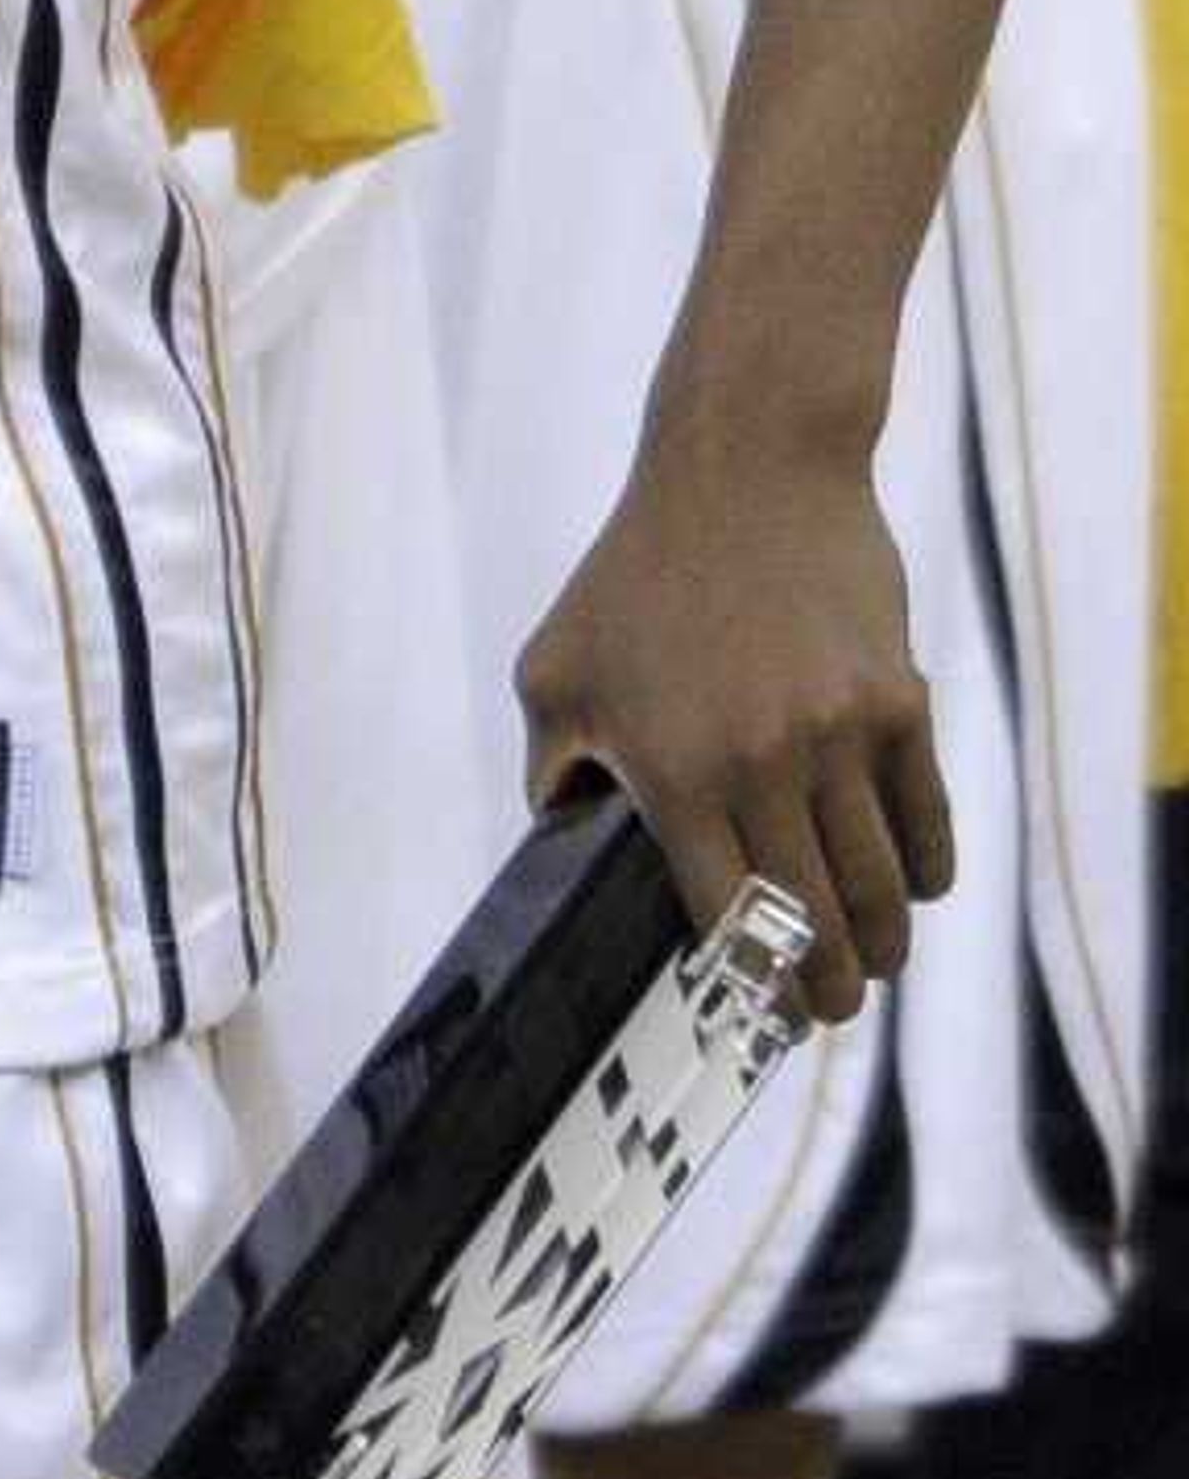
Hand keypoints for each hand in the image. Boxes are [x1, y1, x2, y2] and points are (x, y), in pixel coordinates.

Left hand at [512, 415, 952, 1024]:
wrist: (746, 467)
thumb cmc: (634, 573)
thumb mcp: (554, 669)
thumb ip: (552, 771)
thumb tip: (563, 848)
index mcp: (672, 769)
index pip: (725, 918)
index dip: (748, 983)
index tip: (758, 1011)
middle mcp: (761, 762)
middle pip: (812, 921)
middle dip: (825, 990)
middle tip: (828, 1009)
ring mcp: (838, 734)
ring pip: (880, 888)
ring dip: (880, 945)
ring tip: (871, 964)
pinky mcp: (898, 701)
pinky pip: (927, 820)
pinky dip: (924, 871)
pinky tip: (912, 889)